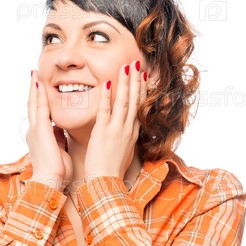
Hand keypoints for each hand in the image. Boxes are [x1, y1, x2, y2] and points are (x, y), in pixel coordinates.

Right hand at [26, 71, 72, 191]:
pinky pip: (40, 108)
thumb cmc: (57, 171)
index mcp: (40, 137)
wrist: (51, 182)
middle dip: (33, 90)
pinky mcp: (40, 130)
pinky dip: (39, 95)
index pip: (40, 114)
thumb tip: (61, 131)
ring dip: (34, 88)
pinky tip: (40, 83)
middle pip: (33, 105)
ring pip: (34, 103)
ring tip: (34, 74)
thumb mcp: (59, 150)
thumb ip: (58, 139)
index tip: (41, 88)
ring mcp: (36, 130)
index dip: (39, 100)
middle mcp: (34, 131)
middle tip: (33, 75)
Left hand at [84, 59, 146, 180]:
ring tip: (126, 66)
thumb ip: (124, 139)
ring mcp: (116, 130)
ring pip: (124, 101)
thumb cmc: (111, 171)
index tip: (142, 76)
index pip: (139, 106)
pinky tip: (106, 83)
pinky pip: (105, 111)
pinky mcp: (103, 133)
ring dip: (125, 82)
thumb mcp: (124, 153)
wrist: (106, 183)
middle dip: (136, 80)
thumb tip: (124, 133)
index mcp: (132, 133)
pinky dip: (107, 96)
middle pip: (134, 100)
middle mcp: (127, 129)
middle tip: (136, 63)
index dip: (141, 89)